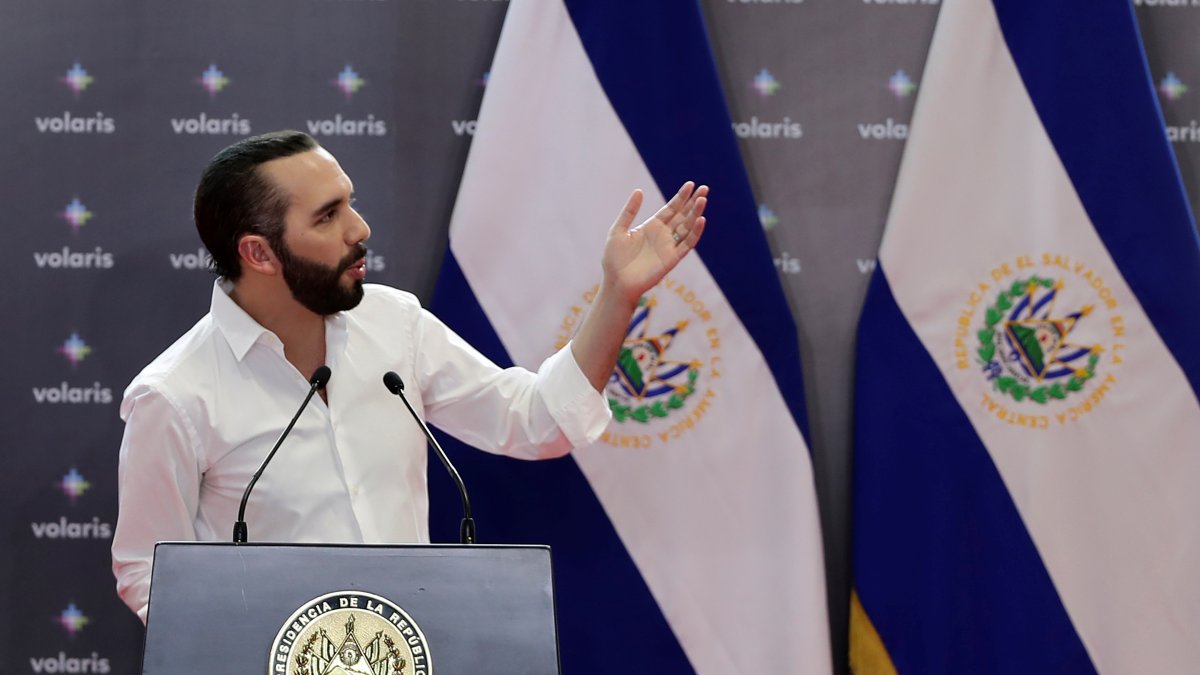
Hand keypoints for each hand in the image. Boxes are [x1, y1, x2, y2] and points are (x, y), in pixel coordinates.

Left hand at [601, 181, 707, 303]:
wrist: (617, 282)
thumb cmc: (614, 259)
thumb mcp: (618, 230)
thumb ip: (629, 211)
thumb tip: (639, 190)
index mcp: (652, 226)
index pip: (671, 208)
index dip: (681, 197)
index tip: (691, 184)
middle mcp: (663, 235)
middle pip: (683, 215)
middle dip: (693, 202)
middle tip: (704, 188)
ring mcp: (669, 246)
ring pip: (687, 227)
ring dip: (696, 214)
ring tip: (703, 199)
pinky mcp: (672, 259)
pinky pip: (687, 244)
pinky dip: (695, 233)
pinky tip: (701, 220)